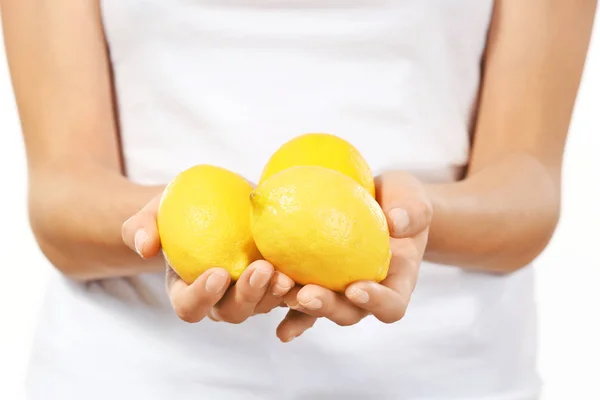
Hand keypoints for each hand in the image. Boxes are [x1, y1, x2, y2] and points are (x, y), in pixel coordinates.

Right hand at [122, 193, 294, 323]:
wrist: (218, 199)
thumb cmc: (182, 207)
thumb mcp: (157, 209)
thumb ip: (142, 226)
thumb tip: (144, 246)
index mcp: (187, 289)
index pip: (190, 306)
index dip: (202, 296)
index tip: (218, 272)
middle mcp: (220, 299)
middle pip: (232, 312)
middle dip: (247, 296)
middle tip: (261, 270)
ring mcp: (251, 293)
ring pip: (264, 306)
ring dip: (275, 293)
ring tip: (286, 272)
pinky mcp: (275, 282)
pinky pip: (289, 295)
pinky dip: (299, 292)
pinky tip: (307, 276)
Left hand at [276, 170, 431, 341]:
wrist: (381, 200)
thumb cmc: (402, 202)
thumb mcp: (413, 200)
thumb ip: (412, 210)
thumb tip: (396, 221)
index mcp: (397, 281)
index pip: (391, 304)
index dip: (375, 302)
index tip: (356, 287)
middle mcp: (367, 293)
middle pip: (349, 313)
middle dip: (327, 308)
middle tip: (307, 294)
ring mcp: (339, 289)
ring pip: (320, 308)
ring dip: (299, 305)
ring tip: (280, 290)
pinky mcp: (316, 278)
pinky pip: (298, 294)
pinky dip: (282, 301)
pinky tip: (265, 299)